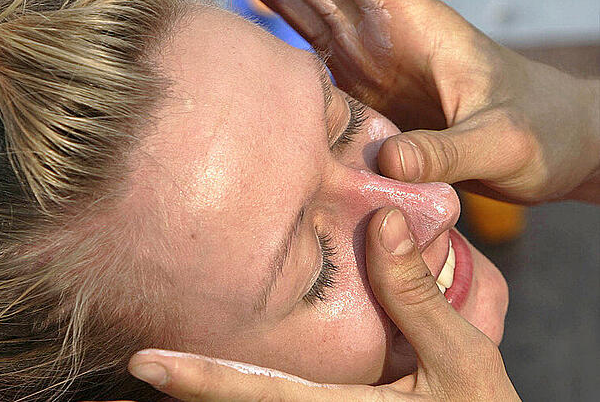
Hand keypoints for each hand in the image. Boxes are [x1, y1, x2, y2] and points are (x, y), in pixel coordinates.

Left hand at [126, 208, 519, 400]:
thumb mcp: (463, 357)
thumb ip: (416, 293)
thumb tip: (382, 222)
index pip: (258, 392)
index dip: (198, 379)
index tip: (145, 363)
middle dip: (191, 386)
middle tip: (144, 360)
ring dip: (216, 387)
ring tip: (176, 359)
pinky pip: (283, 401)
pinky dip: (250, 387)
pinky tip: (236, 372)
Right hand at [221, 0, 599, 202]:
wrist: (555, 144)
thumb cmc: (541, 134)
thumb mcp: (502, 145)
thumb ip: (447, 152)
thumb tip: (386, 163)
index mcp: (418, 27)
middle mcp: (386, 32)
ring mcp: (369, 56)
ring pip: (306, 2)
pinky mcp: (360, 84)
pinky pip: (307, 44)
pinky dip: (277, 14)